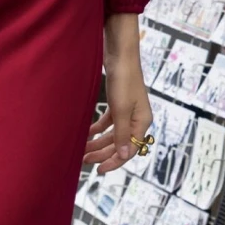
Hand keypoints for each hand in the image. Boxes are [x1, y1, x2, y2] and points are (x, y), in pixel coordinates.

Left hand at [82, 12, 151, 173]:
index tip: (98, 170)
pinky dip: (97, 129)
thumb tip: (123, 155)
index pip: (129, 150)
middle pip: (119, 143)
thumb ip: (122, 134)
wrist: (120, 55)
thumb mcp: (121, 110)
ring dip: (98, 143)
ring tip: (82, 150)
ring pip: (112, 134)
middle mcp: (137, 119)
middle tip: (84, 160)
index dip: (114, 161)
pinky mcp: (118, 104)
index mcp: (142, 122)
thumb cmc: (123, 80)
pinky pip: (108, 122)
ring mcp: (127, 112)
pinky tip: (86, 134)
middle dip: (102, 153)